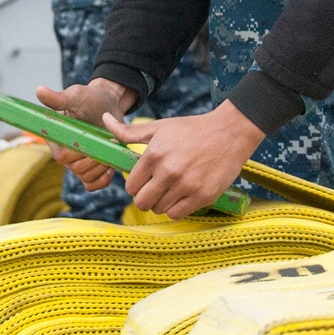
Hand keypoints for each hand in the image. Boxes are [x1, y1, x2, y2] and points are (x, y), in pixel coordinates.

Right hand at [36, 78, 138, 190]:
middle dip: (97, 156)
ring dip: (103, 165)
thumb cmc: (89, 98)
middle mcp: (63, 155)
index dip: (81, 151)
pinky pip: (93, 184)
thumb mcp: (76, 95)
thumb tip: (39, 91)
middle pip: (77, 169)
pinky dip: (104, 178)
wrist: (108, 103)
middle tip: (110, 140)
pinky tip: (111, 162)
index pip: (64, 156)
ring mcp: (76, 164)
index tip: (95, 137)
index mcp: (56, 139)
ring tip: (112, 147)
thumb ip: (58, 98)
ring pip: (87, 177)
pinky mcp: (90, 169)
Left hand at [102, 100, 264, 219]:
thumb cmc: (192, 129)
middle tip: (156, 188)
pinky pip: (177, 214)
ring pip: (159, 210)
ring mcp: (186, 186)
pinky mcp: (202, 196)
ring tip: (171, 190)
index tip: (145, 180)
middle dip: (145, 197)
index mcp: (154, 154)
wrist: (230, 132)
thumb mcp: (160, 127)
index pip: (131, 186)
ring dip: (161, 203)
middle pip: (141, 202)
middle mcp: (168, 171)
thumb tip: (104, 120)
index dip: (136, 185)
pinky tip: (182, 196)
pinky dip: (176, 209)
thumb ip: (129, 132)